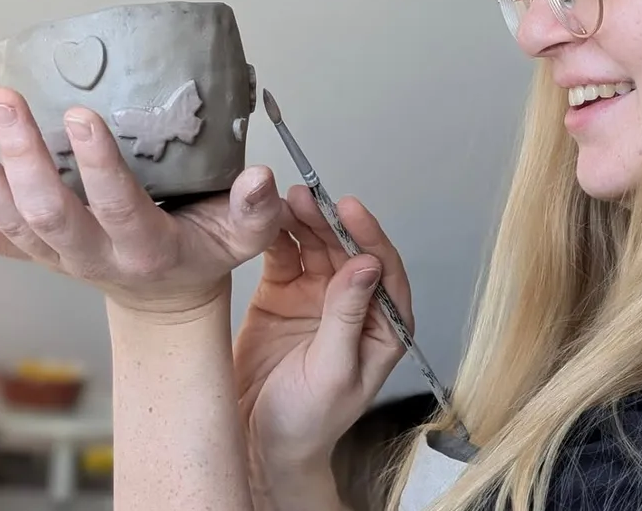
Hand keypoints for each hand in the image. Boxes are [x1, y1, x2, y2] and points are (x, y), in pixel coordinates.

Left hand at [0, 88, 283, 315]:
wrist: (165, 294)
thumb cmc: (203, 253)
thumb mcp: (244, 239)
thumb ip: (257, 211)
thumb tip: (259, 177)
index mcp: (148, 249)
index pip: (118, 208)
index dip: (99, 166)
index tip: (83, 115)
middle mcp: (95, 257)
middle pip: (47, 215)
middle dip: (23, 158)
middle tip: (8, 101)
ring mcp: (59, 257)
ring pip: (11, 221)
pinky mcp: (38, 251)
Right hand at [234, 185, 412, 479]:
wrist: (257, 444)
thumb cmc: (309, 423)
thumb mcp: (334, 371)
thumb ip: (348, 317)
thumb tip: (368, 264)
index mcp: (383, 324)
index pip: (382, 268)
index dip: (367, 234)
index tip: (349, 209)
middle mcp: (354, 303)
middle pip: (346, 249)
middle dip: (328, 221)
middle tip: (306, 198)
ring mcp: (318, 295)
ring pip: (316, 246)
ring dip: (302, 221)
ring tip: (283, 200)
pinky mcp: (283, 292)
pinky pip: (283, 254)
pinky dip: (275, 235)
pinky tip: (265, 219)